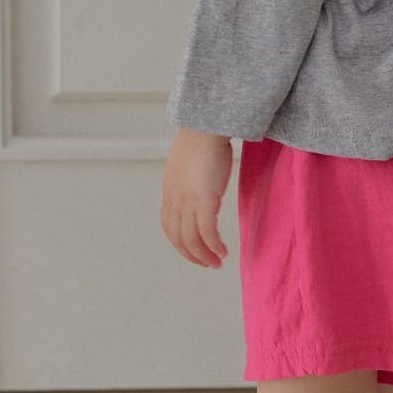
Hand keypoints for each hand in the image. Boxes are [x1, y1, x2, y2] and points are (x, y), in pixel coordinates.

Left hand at [161, 127, 232, 267]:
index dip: (180, 242)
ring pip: (192, 239)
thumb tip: (198, 183)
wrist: (206, 129)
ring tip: (217, 262)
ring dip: (204, 255)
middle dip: (192, 255)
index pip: (169, 226)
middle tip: (207, 263)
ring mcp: (188, 202)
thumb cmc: (202, 139)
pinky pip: (207, 232)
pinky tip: (223, 251)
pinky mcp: (204, 201)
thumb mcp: (187, 163)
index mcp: (170, 192)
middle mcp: (175, 200)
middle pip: (178, 237)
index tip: (193, 250)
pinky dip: (214, 246)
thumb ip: (189, 178)